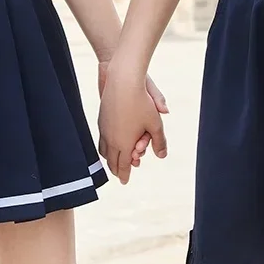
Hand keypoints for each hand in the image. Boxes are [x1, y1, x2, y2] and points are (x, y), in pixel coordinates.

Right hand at [98, 62, 168, 184]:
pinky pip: (101, 139)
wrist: (123, 81)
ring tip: (114, 161)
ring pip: (104, 150)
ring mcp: (104, 129)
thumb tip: (162, 156)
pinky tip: (110, 143)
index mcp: (124, 143)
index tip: (125, 182)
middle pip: (112, 160)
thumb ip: (159, 141)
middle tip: (120, 175)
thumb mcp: (155, 123)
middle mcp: (111, 139)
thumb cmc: (142, 102)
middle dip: (116, 169)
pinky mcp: (101, 119)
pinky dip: (106, 146)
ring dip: (110, 158)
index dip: (125, 175)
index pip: (123, 165)